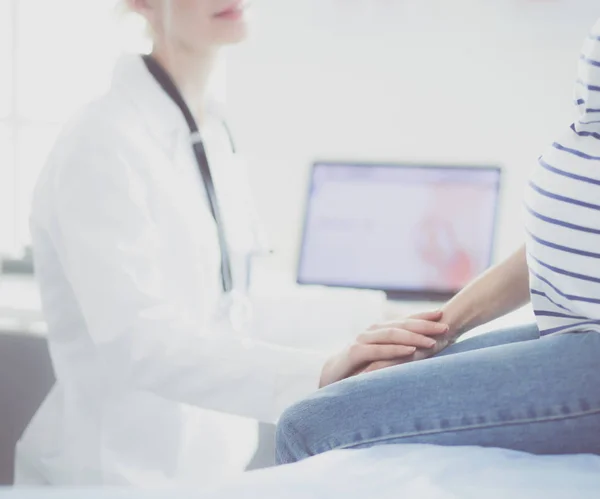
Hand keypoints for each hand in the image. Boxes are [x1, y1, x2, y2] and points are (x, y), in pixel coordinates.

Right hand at [319, 310, 448, 387]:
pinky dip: (395, 350)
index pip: (404, 320)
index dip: (422, 316)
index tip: (442, 315)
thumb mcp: (382, 358)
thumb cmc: (360, 368)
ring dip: (413, 337)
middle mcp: (372, 332)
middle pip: (401, 325)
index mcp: (380, 331)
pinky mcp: (354, 353)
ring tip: (432, 341)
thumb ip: (398, 352)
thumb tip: (426, 348)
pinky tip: (411, 352)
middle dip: (424, 325)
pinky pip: (378, 350)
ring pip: (391, 335)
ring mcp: (362, 340)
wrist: (331, 377)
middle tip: (444, 327)